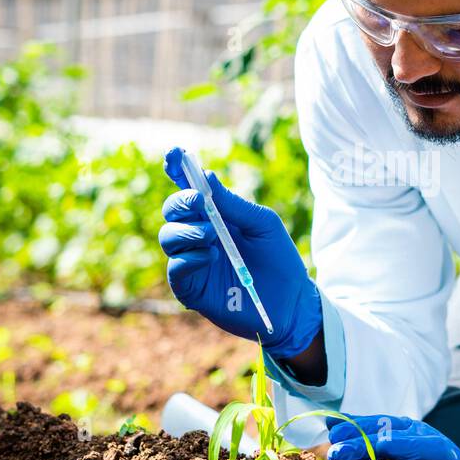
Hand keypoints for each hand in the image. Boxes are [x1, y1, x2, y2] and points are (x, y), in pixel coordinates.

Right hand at [159, 147, 320, 359]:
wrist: (292, 303)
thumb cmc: (280, 261)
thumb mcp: (263, 225)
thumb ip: (234, 205)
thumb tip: (207, 176)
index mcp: (216, 216)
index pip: (190, 191)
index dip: (178, 172)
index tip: (173, 156)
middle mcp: (200, 236)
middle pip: (172, 211)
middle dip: (180, 201)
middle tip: (198, 202)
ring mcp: (194, 262)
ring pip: (168, 237)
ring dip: (187, 230)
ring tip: (212, 235)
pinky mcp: (192, 288)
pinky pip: (175, 269)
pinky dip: (188, 258)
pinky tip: (210, 256)